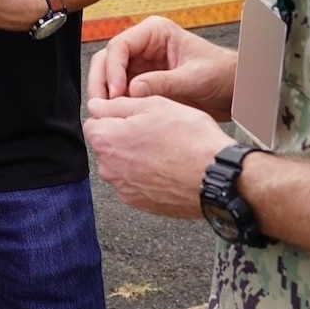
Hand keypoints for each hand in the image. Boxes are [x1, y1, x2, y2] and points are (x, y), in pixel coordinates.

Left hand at [84, 94, 232, 218]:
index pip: (93, 122)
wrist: (217, 177)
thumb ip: (118, 105)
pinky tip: (167, 166)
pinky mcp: (140, 203)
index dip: (113, 115)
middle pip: (106, 145)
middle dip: (123, 136)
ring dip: (135, 156)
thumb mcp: (154, 105)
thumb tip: (97, 105)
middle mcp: (109, 168)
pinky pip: (134, 183)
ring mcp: (124, 188)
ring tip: (165, 149)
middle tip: (154, 130)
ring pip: (121, 164)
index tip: (132, 116)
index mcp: (107, 140)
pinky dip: (146, 175)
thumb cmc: (191, 140)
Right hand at [87, 15, 236, 119]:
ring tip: (109, 112)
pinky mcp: (143, 83)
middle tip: (103, 104)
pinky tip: (119, 115)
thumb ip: (164, 83)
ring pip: (109, 76)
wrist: (236, 89)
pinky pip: (121, 91)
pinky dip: (116, 103)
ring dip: (106, 94)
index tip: (116, 91)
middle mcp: (144, 46)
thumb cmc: (222, 73)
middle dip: (102, 82)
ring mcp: (142, 65)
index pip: (120, 45)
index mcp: (155, 32)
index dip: (113, 69)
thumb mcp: (194, 78)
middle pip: (108, 59)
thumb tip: (133, 90)